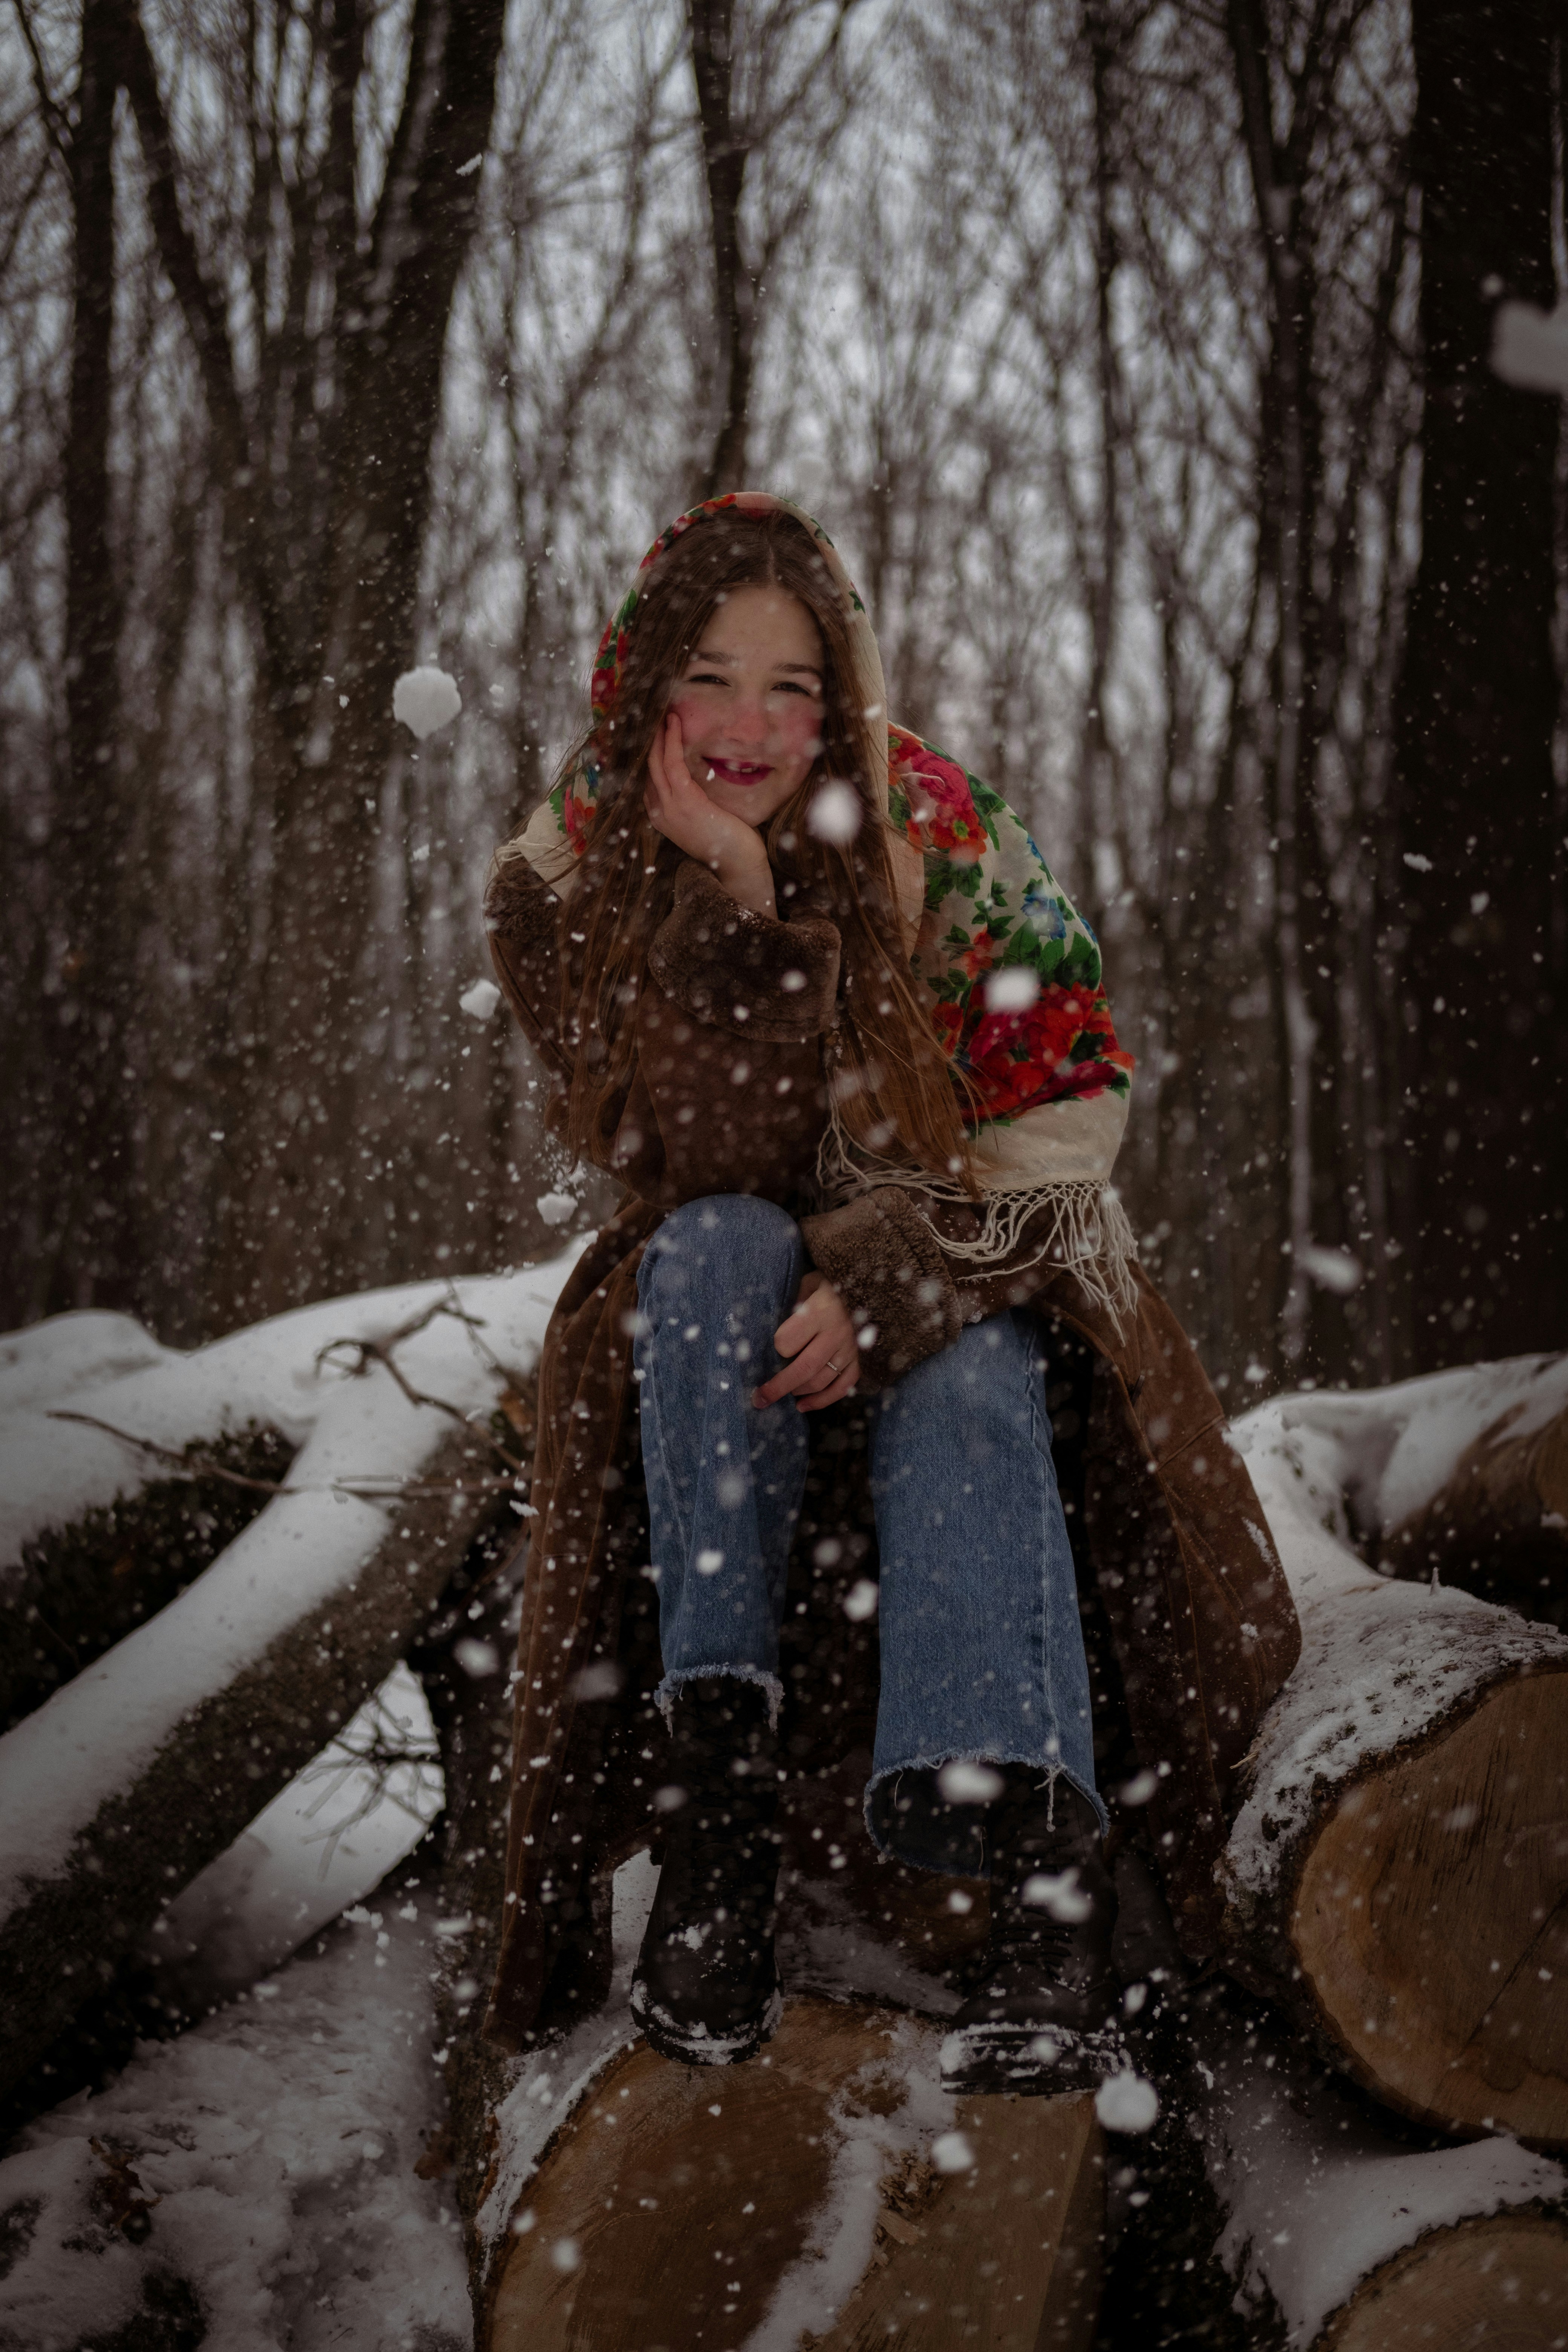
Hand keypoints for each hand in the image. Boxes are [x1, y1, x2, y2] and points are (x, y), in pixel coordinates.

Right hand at [645, 712, 774, 916]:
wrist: (737, 866)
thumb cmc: (726, 844)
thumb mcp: (702, 820)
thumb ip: (691, 802)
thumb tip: (694, 779)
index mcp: (661, 817)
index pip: (648, 779)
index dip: (649, 754)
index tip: (653, 732)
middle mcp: (658, 812)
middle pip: (646, 767)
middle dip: (648, 740)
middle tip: (654, 714)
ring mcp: (669, 808)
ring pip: (655, 761)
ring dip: (658, 734)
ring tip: (664, 713)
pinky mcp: (685, 802)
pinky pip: (672, 763)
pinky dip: (670, 740)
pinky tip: (674, 723)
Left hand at [752, 1272, 859, 1413]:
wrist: (877, 1287)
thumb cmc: (834, 1283)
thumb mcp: (811, 1283)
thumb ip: (794, 1302)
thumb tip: (774, 1325)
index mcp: (820, 1311)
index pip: (787, 1341)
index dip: (778, 1346)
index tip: (775, 1345)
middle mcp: (836, 1334)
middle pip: (803, 1369)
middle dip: (777, 1387)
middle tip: (759, 1399)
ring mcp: (851, 1350)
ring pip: (821, 1381)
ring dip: (798, 1392)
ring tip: (784, 1394)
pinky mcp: (862, 1360)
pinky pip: (843, 1387)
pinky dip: (822, 1401)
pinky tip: (804, 1406)